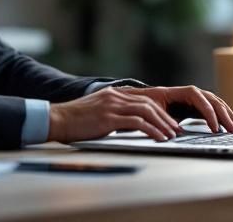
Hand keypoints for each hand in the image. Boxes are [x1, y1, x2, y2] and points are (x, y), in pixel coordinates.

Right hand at [48, 87, 182, 142]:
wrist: (57, 120)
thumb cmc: (74, 120)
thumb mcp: (96, 111)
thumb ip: (112, 113)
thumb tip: (128, 124)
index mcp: (113, 94)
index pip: (143, 99)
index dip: (159, 111)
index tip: (169, 122)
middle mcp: (114, 97)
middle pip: (149, 104)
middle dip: (165, 118)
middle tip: (175, 130)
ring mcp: (112, 106)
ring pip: (146, 111)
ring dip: (161, 124)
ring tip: (170, 135)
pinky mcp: (108, 118)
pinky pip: (137, 123)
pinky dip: (151, 130)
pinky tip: (158, 138)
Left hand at [124, 85, 232, 133]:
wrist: (143, 101)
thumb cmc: (146, 105)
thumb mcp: (152, 110)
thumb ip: (163, 118)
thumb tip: (174, 131)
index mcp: (181, 92)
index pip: (199, 98)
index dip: (209, 112)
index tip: (215, 128)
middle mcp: (192, 94)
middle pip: (213, 100)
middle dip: (225, 116)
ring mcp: (197, 100)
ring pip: (217, 105)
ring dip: (228, 117)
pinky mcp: (198, 108)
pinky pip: (215, 111)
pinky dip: (224, 118)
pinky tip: (231, 128)